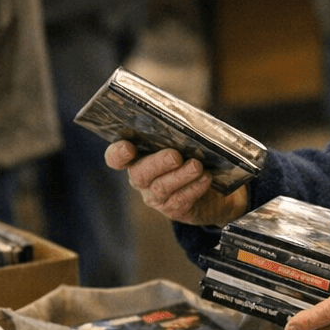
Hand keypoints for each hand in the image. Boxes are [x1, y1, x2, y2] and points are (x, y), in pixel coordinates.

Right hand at [104, 140, 247, 226]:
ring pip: (161, 187)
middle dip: (158, 163)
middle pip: (139, 173)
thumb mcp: (183, 141)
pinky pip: (180, 200)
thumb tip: (187, 120)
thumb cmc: (192, 155)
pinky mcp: (173, 210)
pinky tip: (205, 178)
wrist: (213, 189)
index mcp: (137, 157)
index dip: (117, 154)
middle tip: (175, 155)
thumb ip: (178, 131)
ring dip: (180, 175)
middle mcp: (141, 179)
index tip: (128, 148)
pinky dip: (194, 188)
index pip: (116, 158)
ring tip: (197, 166)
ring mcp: (155, 197)